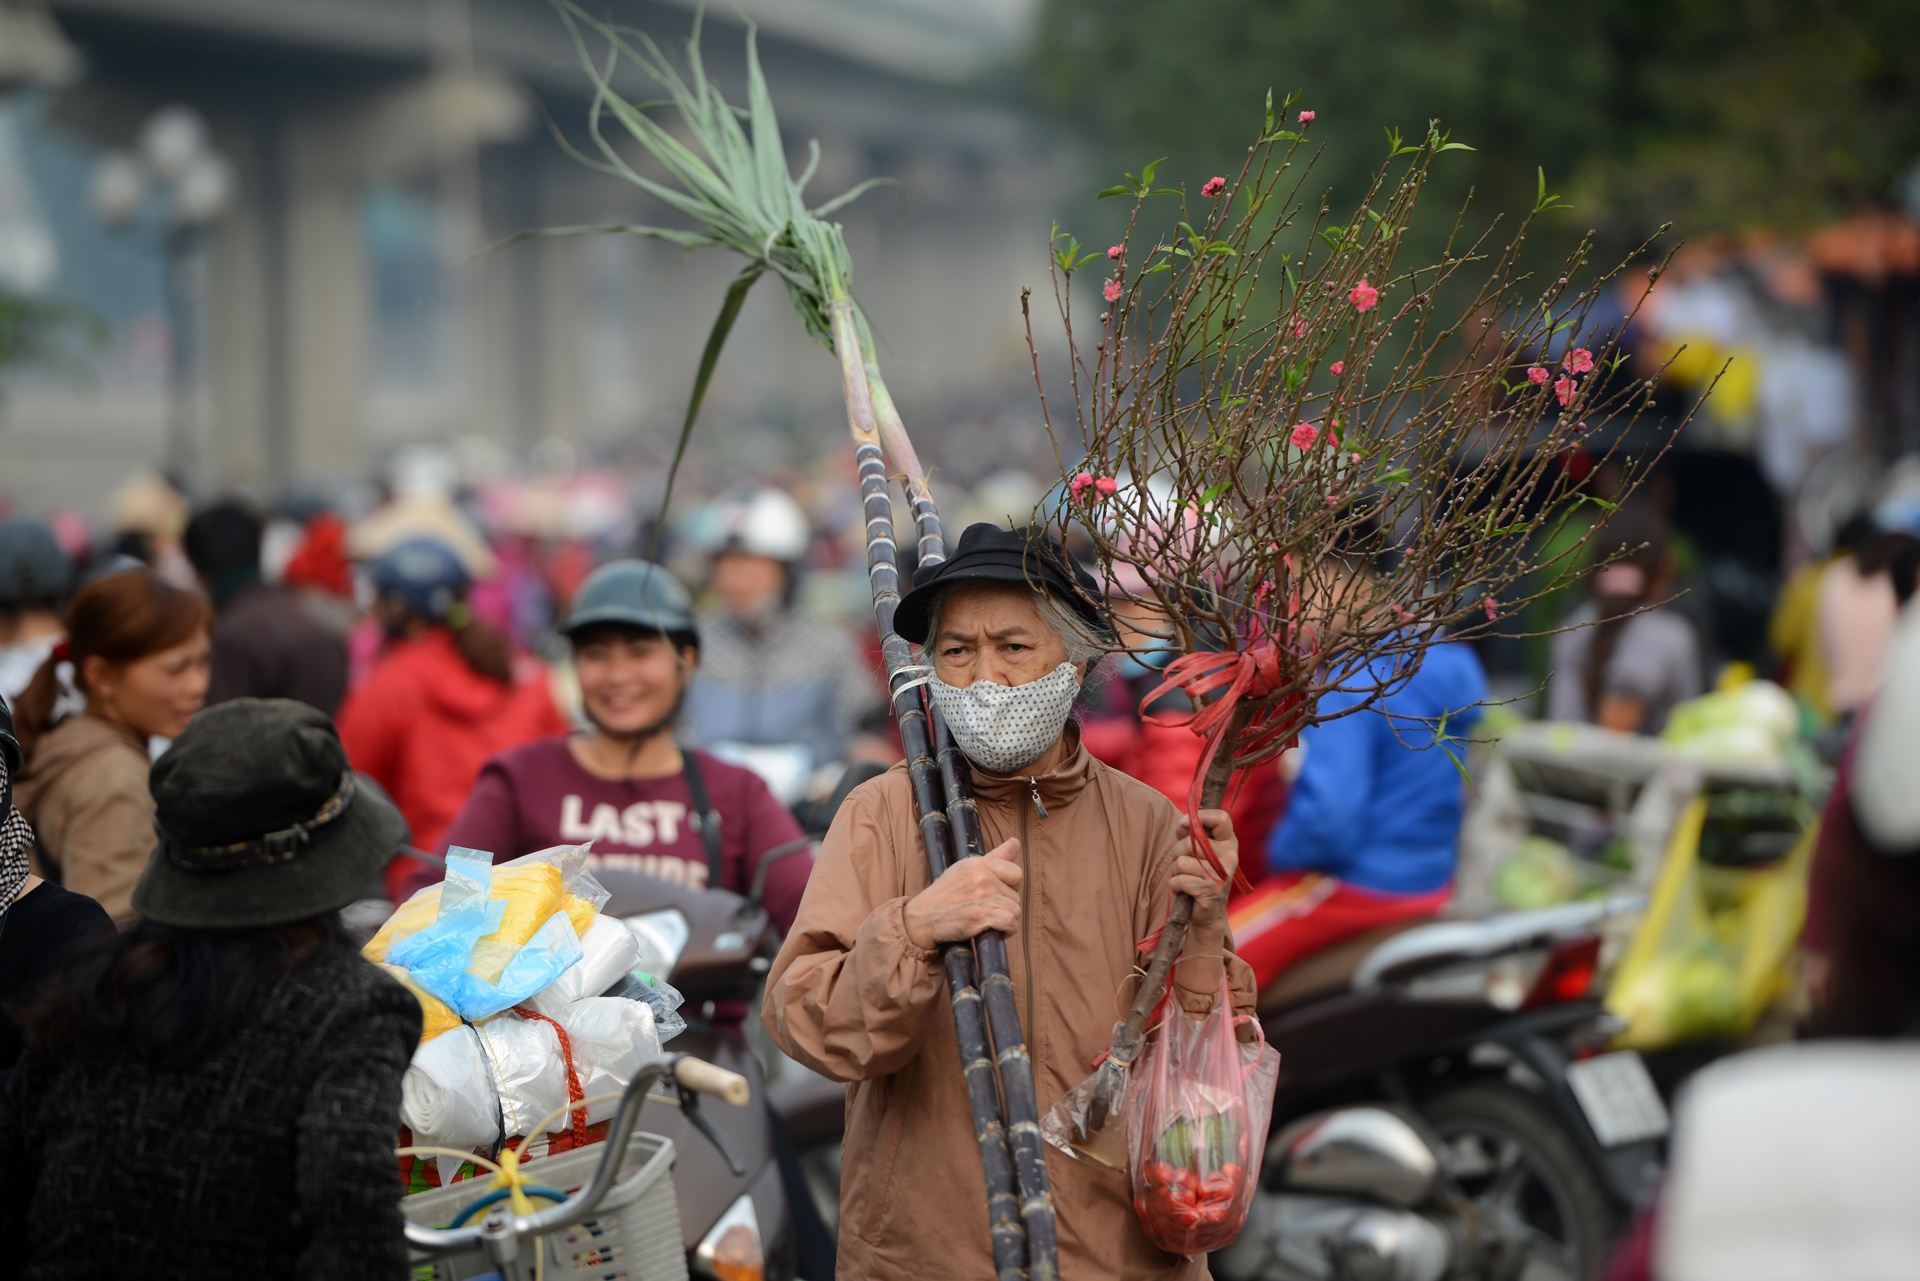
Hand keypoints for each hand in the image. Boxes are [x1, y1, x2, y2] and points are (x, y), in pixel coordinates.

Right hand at [904, 838, 1021, 950]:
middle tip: (986, 909)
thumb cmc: (946, 894)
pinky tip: (995, 930)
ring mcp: (981, 897)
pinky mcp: (980, 917)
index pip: (1016, 873)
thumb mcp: (966, 868)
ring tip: (989, 920)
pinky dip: (1007, 930)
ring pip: (1015, 911)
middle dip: (1005, 906)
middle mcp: (981, 878)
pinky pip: (1010, 923)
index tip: (996, 893)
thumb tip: (1016, 842)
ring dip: (1007, 920)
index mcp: (978, 864)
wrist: (923, 918)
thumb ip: (995, 857)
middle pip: (1016, 896)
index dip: (1010, 886)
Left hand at [1171, 809, 1237, 947]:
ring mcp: (1221, 874)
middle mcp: (1230, 856)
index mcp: (1229, 842)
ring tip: (1187, 878)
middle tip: (1184, 863)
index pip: (1222, 818)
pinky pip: (1179, 879)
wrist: (1208, 913)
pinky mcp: (1210, 890)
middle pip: (1192, 841)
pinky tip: (1185, 891)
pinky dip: (1175, 886)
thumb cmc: (1199, 875)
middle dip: (1178, 851)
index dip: (1200, 817)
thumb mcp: (1199, 851)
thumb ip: (1192, 834)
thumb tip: (1183, 823)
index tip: (1185, 824)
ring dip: (1176, 871)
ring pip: (1181, 861)